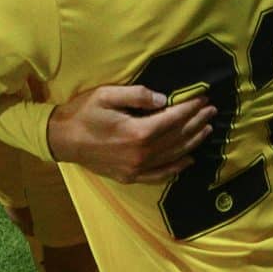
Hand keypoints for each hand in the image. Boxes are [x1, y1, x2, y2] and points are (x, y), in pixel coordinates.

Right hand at [48, 84, 214, 182]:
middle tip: (211, 110)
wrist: (61, 140)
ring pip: (173, 156)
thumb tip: (164, 99)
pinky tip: (188, 159)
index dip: (190, 108)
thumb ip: (137, 95)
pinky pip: (160, 174)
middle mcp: (141, 153)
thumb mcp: (106, 95)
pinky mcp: (131, 176)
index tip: (203, 98)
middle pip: (177, 137)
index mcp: (137, 132)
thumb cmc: (82, 113)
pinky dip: (177, 167)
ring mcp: (137, 168)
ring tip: (207, 129)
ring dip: (193, 142)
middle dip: (197, 122)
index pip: (172, 118)